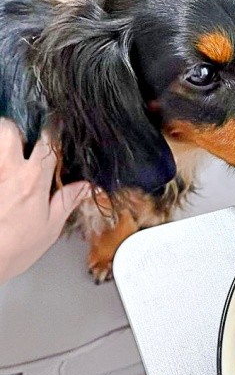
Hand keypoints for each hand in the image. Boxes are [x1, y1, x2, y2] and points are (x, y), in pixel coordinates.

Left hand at [0, 119, 89, 284]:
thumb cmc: (13, 249)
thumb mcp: (49, 228)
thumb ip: (66, 201)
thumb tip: (85, 187)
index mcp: (33, 180)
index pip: (48, 143)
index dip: (53, 129)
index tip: (55, 124)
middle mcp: (7, 169)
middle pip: (8, 128)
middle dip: (15, 129)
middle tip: (20, 141)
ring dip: (1, 140)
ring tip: (8, 155)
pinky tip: (2, 174)